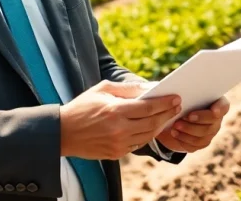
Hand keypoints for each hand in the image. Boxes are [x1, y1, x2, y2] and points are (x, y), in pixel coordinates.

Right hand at [59, 80, 180, 159]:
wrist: (63, 132)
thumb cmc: (82, 107)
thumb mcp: (102, 90)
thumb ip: (127, 89)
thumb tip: (149, 87)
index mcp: (115, 111)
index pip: (148, 108)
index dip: (165, 103)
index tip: (176, 98)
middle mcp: (119, 130)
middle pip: (152, 123)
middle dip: (167, 114)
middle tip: (177, 106)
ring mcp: (118, 144)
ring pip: (148, 136)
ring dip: (160, 126)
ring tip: (167, 117)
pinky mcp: (116, 154)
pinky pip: (138, 145)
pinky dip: (147, 136)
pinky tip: (151, 127)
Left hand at [155, 96, 229, 152]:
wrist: (175, 117)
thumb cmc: (181, 100)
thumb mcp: (182, 93)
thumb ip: (186, 91)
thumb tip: (179, 90)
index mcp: (216, 103)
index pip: (224, 106)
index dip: (220, 109)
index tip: (214, 111)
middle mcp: (216, 119)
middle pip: (212, 122)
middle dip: (198, 120)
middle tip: (184, 117)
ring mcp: (210, 132)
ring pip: (203, 135)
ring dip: (188, 130)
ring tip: (175, 125)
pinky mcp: (201, 143)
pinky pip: (194, 145)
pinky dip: (183, 139)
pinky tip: (174, 133)